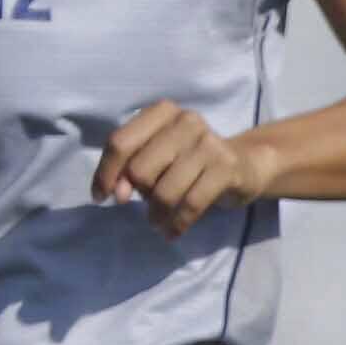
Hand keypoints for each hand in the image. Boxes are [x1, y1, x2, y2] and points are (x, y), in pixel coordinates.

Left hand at [93, 101, 272, 238]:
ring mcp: (208, 142)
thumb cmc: (190, 161)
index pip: (120, 143)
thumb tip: (117, 194)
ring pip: (164, 192)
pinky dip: (177, 225)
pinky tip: (172, 232)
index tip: (101, 197)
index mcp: (162, 112)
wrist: (244, 165)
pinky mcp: (226, 167)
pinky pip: (191, 204)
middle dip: (139, 194)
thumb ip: (130, 167)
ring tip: (159, 223)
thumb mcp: (158, 156)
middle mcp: (185, 121)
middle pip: (140, 170)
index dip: (106, 173)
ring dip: (157, 216)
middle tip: (148, 203)